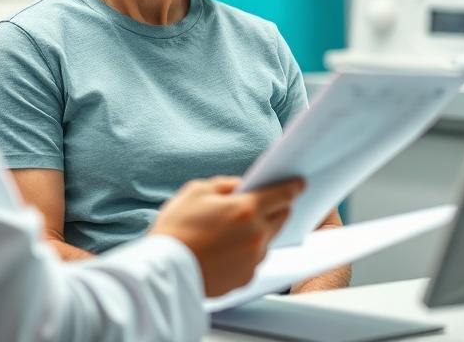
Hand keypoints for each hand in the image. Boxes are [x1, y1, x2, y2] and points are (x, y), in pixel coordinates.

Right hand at [150, 175, 304, 296]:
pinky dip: (245, 252)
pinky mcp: (246, 279)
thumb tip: (240, 187)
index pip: (282, 195)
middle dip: (275, 208)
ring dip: (257, 231)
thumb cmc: (176, 229)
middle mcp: (256, 236)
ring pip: (266, 239)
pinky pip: (254, 259)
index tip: (299, 183)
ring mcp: (253, 260)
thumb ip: (224, 185)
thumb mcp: (196, 191)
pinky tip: (224, 249)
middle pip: (281, 217)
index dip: (293, 187)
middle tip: (257, 205)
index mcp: (246, 210)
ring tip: (229, 230)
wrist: (164, 271)